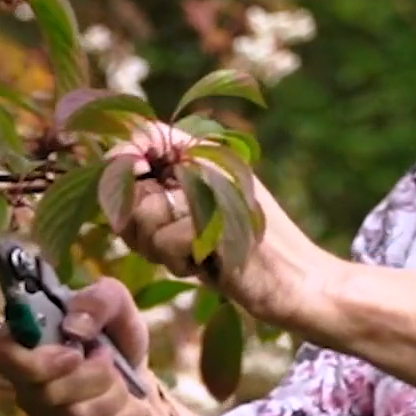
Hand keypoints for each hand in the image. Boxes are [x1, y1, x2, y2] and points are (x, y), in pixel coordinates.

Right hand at [0, 277, 154, 415]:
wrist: (139, 375)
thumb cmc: (115, 334)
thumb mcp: (117, 304)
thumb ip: (99, 300)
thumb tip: (73, 327)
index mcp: (25, 341)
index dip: (34, 361)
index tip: (74, 352)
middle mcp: (24, 383)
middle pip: (44, 394)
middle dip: (92, 374)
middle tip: (107, 355)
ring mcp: (44, 415)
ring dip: (113, 392)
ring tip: (120, 377)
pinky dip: (126, 414)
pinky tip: (131, 402)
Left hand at [107, 121, 335, 322]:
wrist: (302, 283)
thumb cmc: (242, 256)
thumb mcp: (197, 218)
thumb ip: (157, 195)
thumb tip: (113, 168)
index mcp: (209, 153)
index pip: (143, 132)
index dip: (121, 162)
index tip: (139, 197)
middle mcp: (212, 160)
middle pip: (128, 178)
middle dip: (137, 223)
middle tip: (174, 242)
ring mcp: (217, 186)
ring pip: (143, 213)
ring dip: (161, 248)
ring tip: (198, 253)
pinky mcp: (219, 217)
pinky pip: (166, 242)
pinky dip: (183, 262)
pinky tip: (213, 264)